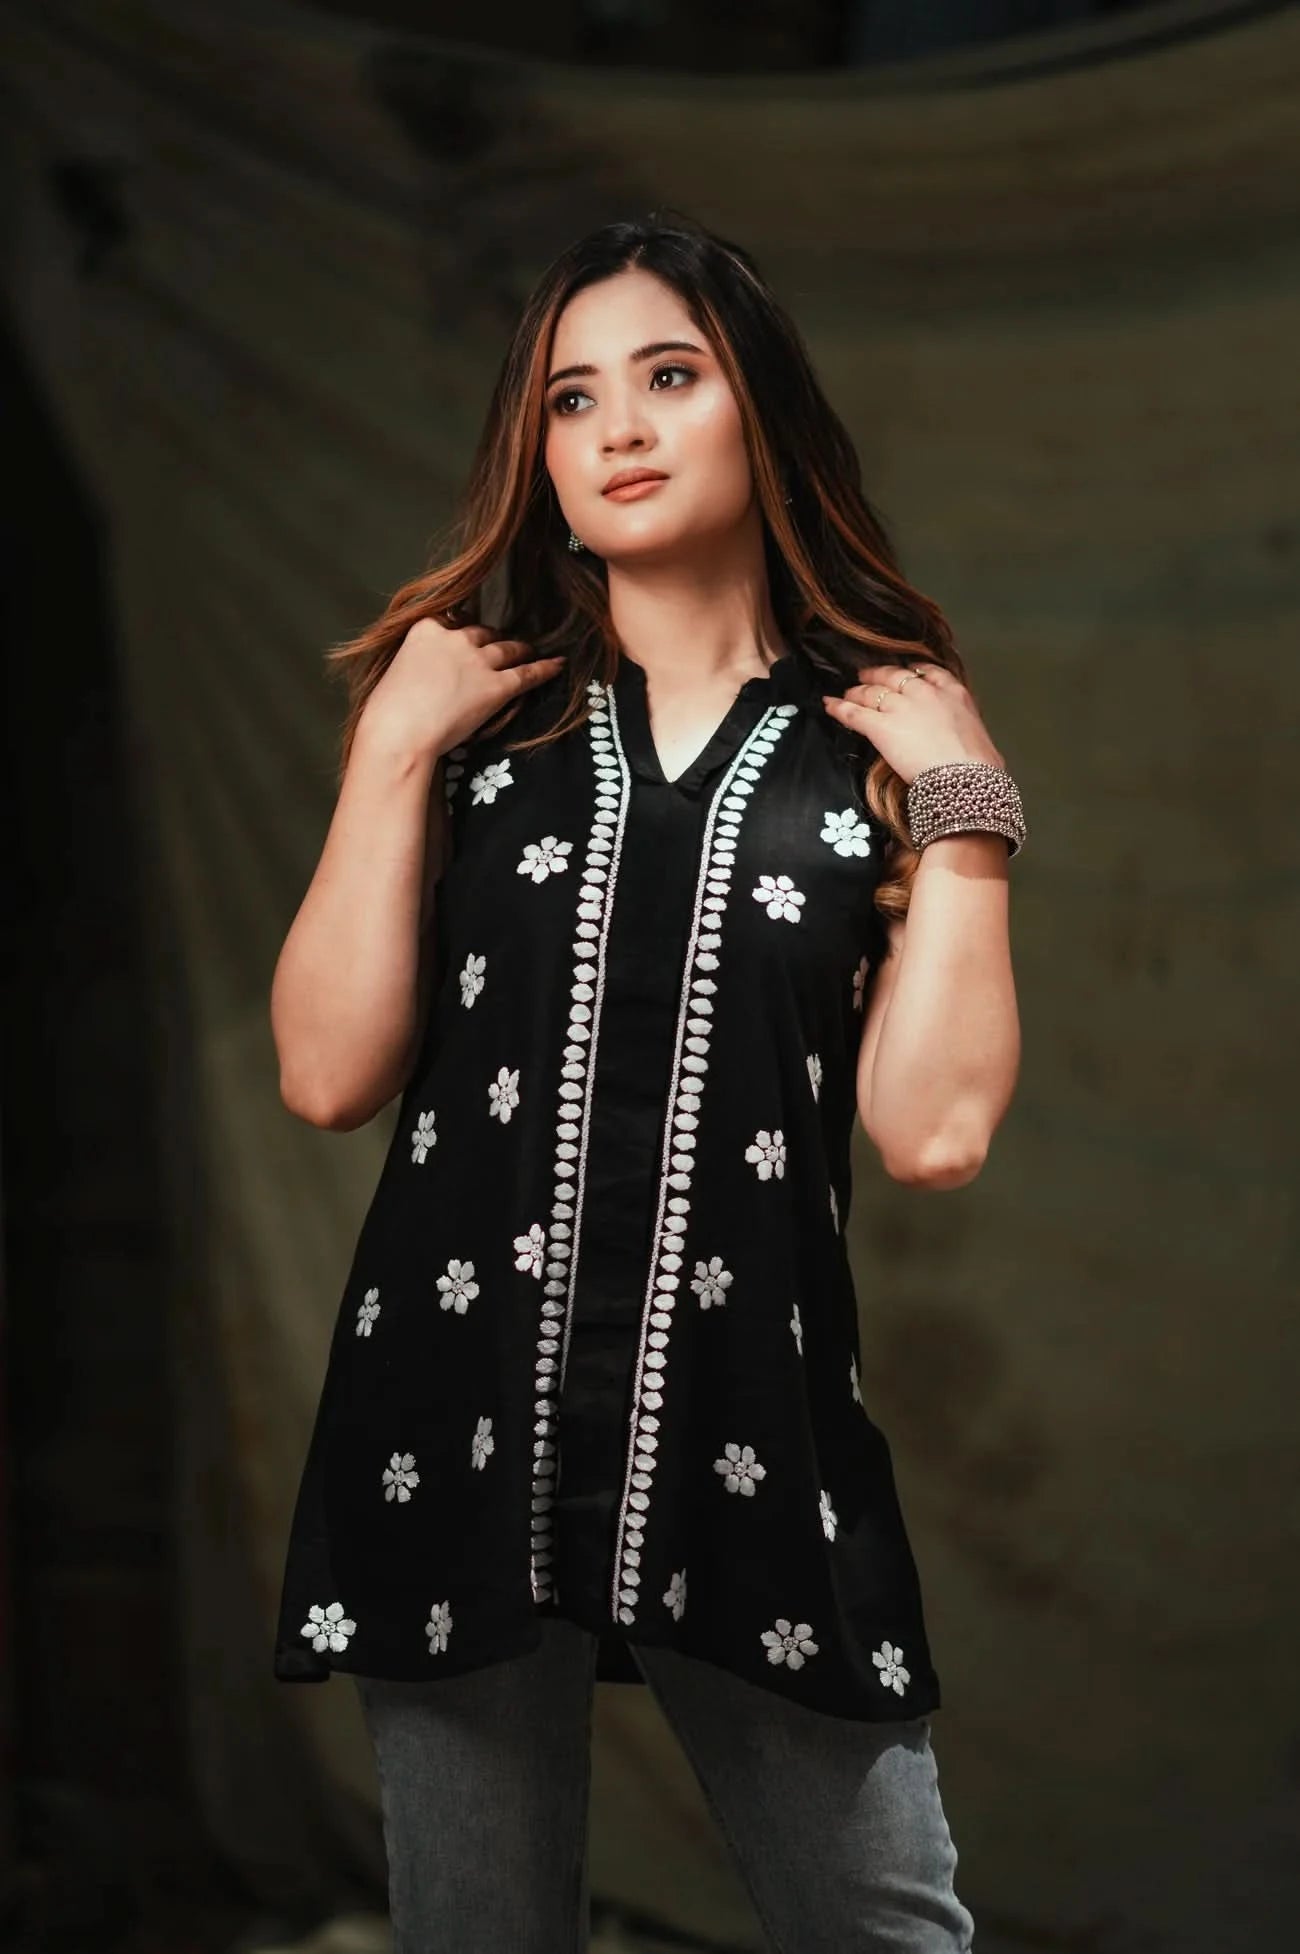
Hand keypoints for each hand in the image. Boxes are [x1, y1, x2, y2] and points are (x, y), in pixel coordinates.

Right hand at [359, 618, 566, 762]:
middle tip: (501, 649)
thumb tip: (426, 671)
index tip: (469, 640)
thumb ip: (417, 661)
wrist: (398, 733)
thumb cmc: (387, 712)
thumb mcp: (397, 671)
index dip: (464, 633)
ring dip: (520, 650)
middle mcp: (455, 638)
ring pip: (508, 649)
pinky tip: (558, 665)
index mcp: (426, 628)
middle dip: (492, 641)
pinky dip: (544, 669)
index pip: (454, 621)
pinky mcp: (496, 687)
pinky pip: (527, 674)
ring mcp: (478, 661)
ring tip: (530, 652)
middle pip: (483, 633)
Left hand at [822, 661, 1004, 785]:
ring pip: (872, 691)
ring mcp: (900, 707)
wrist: (965, 779)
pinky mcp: (880, 727)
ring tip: (848, 692)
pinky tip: (828, 704)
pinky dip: (838, 707)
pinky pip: (853, 712)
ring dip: (857, 691)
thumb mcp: (979, 739)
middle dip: (879, 675)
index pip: (928, 672)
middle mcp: (925, 693)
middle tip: (867, 676)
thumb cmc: (979, 768)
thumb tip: (968, 747)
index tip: (905, 673)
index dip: (912, 672)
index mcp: (953, 693)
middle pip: (894, 676)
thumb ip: (965, 732)